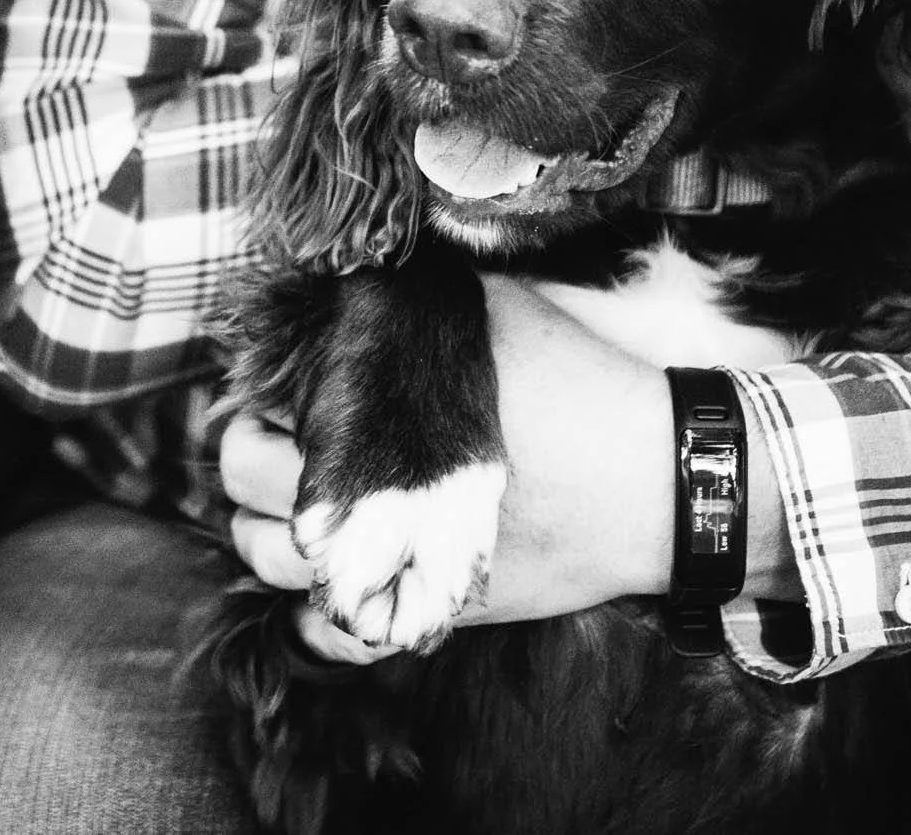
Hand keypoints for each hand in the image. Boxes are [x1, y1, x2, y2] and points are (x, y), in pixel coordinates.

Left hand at [226, 274, 793, 661]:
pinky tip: (325, 583)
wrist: (661, 481)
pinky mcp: (433, 613)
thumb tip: (354, 273)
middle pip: (249, 479)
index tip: (275, 386)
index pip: (261, 406)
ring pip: (274, 562)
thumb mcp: (495, 314)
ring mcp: (397, 561)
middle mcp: (373, 493)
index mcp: (377, 415)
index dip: (257, 394)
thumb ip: (416, 303)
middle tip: (274, 438)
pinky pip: (337, 637)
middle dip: (249, 455)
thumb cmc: (579, 386)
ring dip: (266, 533)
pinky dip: (316, 619)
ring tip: (294, 505)